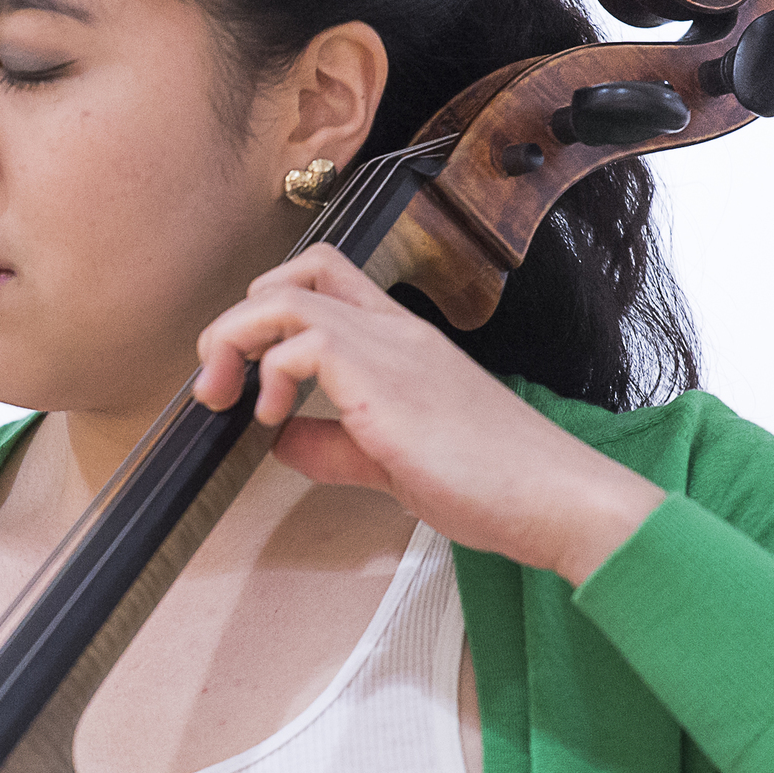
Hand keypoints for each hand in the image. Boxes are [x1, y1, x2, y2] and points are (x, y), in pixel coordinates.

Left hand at [193, 244, 664, 584]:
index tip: (247, 365)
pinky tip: (274, 418)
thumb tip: (280, 440)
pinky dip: (270, 374)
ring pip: (285, 297)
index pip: (327, 279)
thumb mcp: (392, 460)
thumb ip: (333, 446)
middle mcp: (395, 332)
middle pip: (295, 273)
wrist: (557, 499)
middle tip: (216, 381)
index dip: (271, 304)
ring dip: (235, 340)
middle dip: (235, 320)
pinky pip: (303, 340)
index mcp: (402, 343)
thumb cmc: (496, 483)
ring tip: (227, 396)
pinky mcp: (385, 379)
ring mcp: (391, 348)